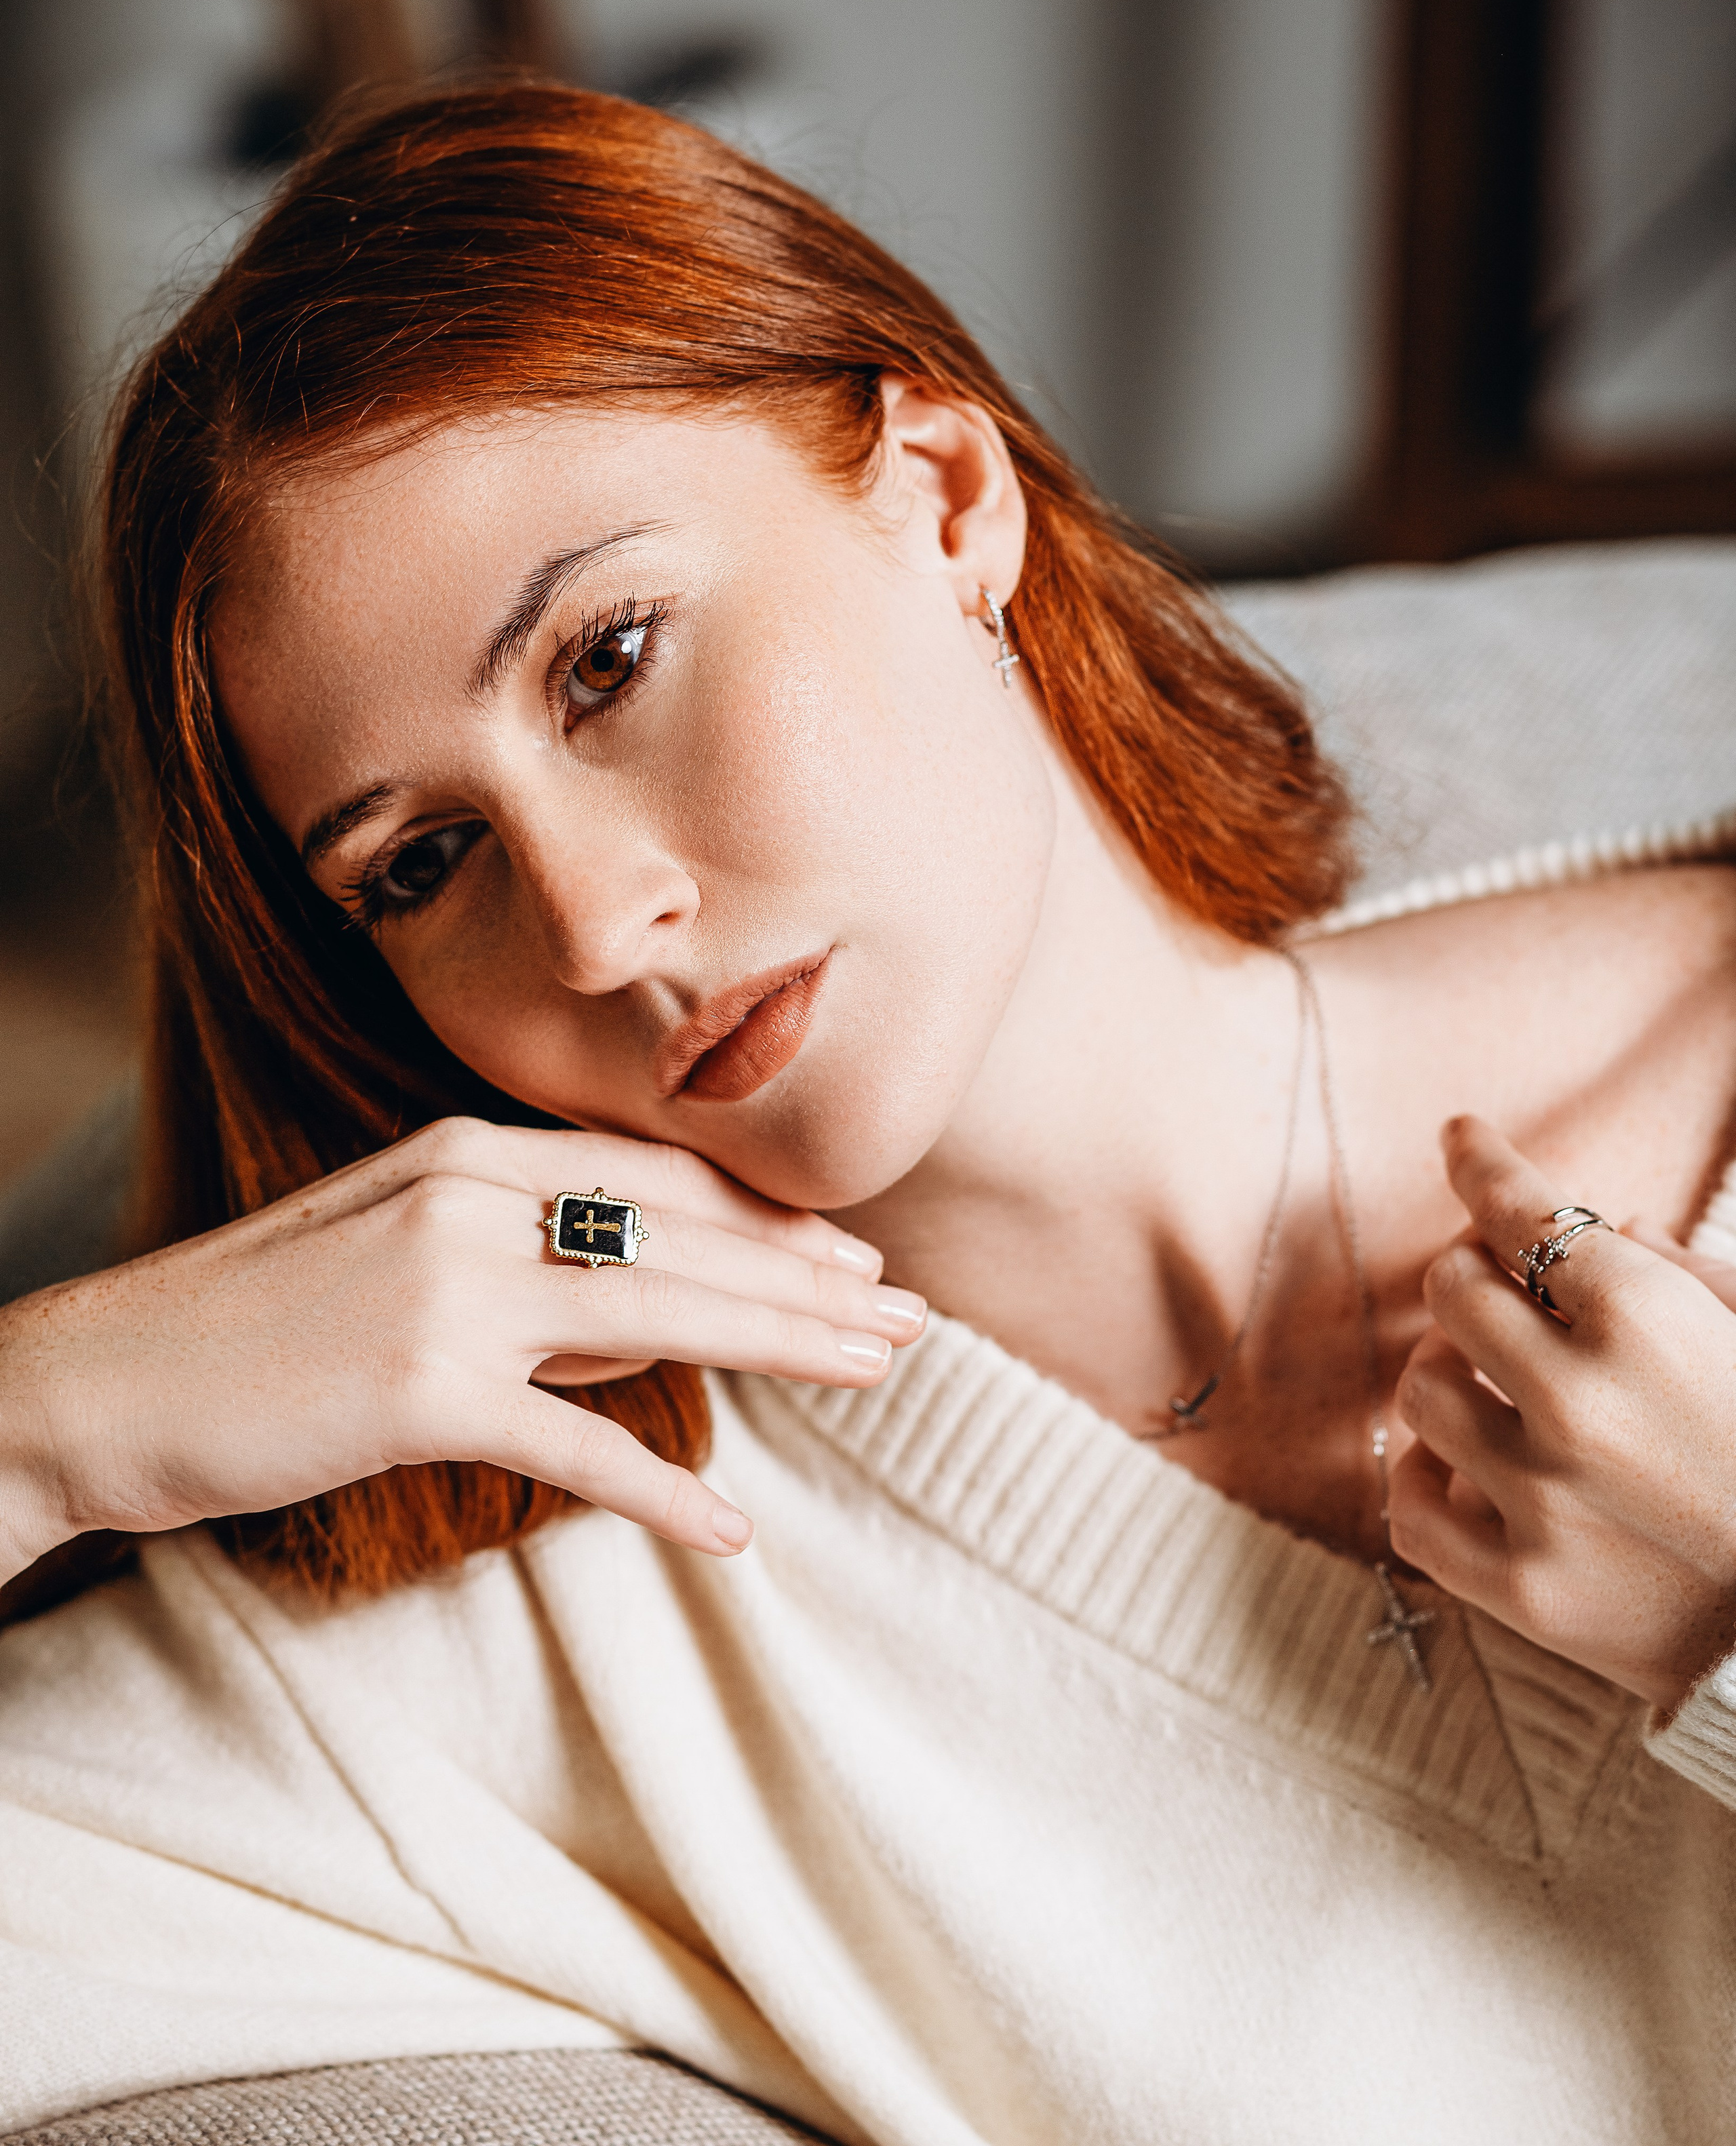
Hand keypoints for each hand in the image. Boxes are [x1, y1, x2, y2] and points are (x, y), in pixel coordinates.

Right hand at [0, 1117, 924, 1584]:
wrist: (99, 1381)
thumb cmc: (256, 1323)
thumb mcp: (402, 1254)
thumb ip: (527, 1272)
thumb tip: (645, 1317)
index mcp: (471, 1155)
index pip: (663, 1181)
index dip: (773, 1223)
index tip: (858, 1259)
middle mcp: (473, 1199)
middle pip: (686, 1239)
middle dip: (814, 1283)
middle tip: (915, 1320)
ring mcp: (448, 1290)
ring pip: (662, 1312)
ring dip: (786, 1346)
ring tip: (883, 1375)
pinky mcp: (417, 1389)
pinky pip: (571, 1444)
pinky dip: (659, 1489)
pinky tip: (732, 1532)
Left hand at [1389, 1115, 1735, 1711]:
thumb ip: (1683, 1274)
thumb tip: (1608, 1229)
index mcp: (1644, 1320)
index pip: (1520, 1209)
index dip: (1481, 1162)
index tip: (1460, 1139)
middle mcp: (1578, 1402)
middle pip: (1451, 1291)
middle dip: (1475, 1275)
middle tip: (1501, 1288)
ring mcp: (1543, 1501)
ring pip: (1420, 1391)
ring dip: (1449, 1375)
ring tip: (1493, 1385)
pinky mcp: (1524, 1589)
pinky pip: (1410, 1509)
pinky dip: (1426, 1479)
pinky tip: (1461, 1469)